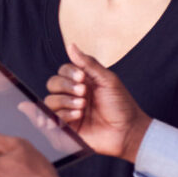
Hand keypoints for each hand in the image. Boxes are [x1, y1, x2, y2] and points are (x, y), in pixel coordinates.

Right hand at [45, 47, 151, 161]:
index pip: (63, 71)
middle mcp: (72, 95)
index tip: (82, 77)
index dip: (69, 73)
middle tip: (83, 92)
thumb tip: (71, 46)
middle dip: (65, 86)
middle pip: (52, 84)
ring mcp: (68, 111)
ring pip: (50, 101)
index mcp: (82, 82)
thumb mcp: (108, 80)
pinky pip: (52, 118)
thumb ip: (88, 63)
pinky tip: (78, 116)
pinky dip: (64, 115)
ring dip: (66, 101)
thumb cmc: (121, 106)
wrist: (127, 131)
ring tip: (83, 106)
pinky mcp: (66, 127)